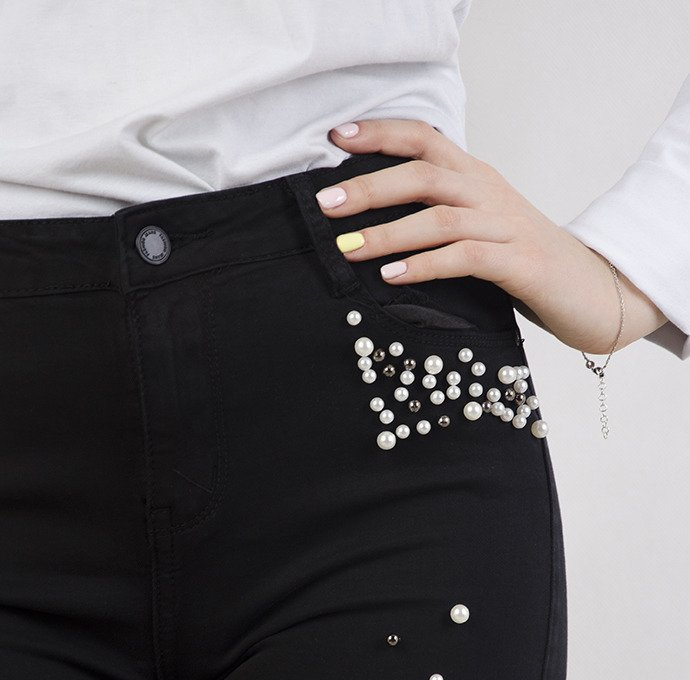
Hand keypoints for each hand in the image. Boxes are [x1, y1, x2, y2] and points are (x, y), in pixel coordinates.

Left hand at [316, 119, 666, 355]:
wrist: (592, 291)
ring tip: (349, 248)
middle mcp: (490, 193)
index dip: (381, 133)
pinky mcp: (519, 264)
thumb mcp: (479, 226)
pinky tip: (393, 276)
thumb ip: (438, 214)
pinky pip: (464, 258)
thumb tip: (370, 221)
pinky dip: (424, 265)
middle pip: (425, 173)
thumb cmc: (522, 262)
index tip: (336, 138)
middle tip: (327, 204)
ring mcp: (507, 227)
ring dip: (388, 232)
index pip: (425, 139)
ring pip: (440, 217)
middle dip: (370, 186)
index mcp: (477, 178)